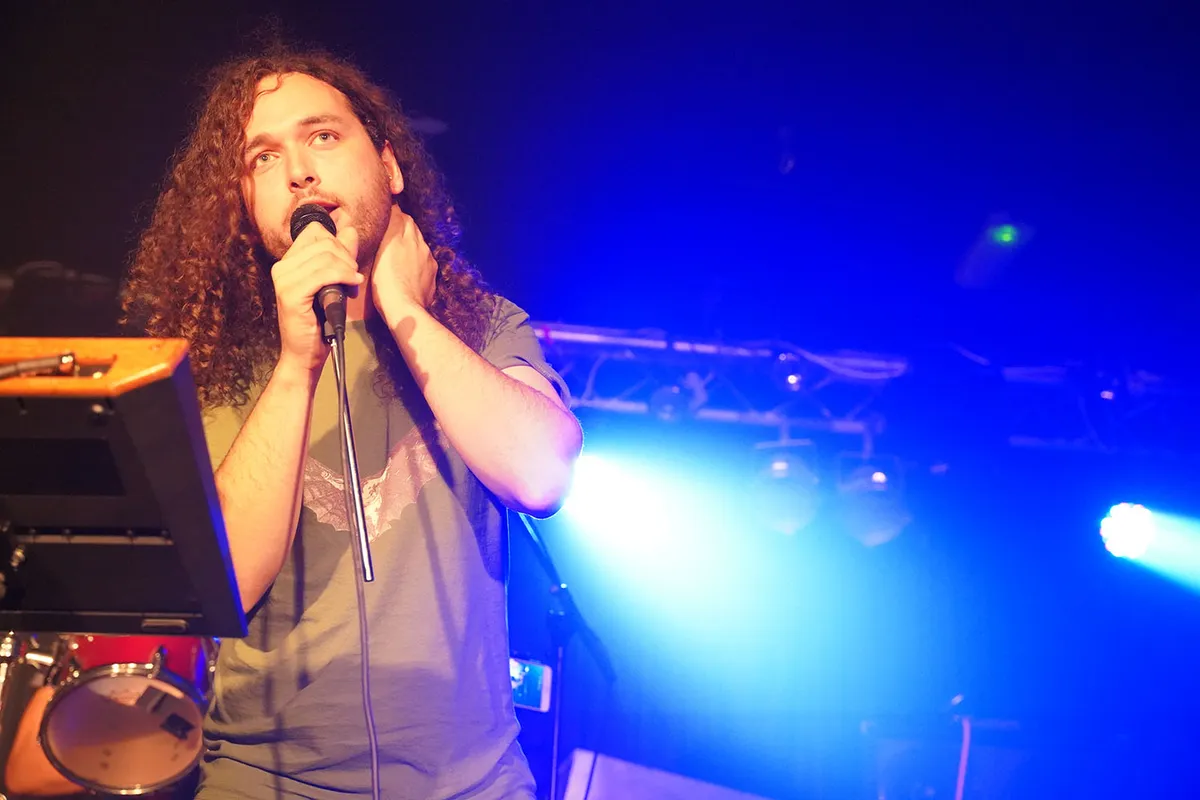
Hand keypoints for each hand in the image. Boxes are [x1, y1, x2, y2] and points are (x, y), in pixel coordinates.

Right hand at [271, 222, 362, 372]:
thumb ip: (341, 257)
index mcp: (289, 261)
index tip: (349, 263)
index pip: (316, 231)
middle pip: (325, 241)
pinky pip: (325, 273)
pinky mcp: (291, 293)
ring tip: (353, 285)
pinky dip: (344, 276)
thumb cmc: (320, 321)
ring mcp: (284, 279)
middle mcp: (282, 267)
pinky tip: (352, 285)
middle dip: (347, 257)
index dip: (338, 242)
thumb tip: (350, 230)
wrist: (305, 353)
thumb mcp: (333, 282)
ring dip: (348, 269)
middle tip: (354, 278)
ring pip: (326, 256)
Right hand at [371, 206, 436, 320]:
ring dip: (410, 247)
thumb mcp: (383, 249)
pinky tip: (407, 271)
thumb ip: (392, 227)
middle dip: (403, 229)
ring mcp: (429, 264)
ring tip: (397, 254)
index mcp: (410, 238)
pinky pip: (424, 265)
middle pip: (414, 231)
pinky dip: (416, 264)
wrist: (404, 310)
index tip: (386, 216)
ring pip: (420, 247)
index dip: (394, 216)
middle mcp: (423, 247)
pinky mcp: (431, 279)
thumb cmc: (387, 281)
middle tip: (390, 234)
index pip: (403, 217)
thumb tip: (395, 209)